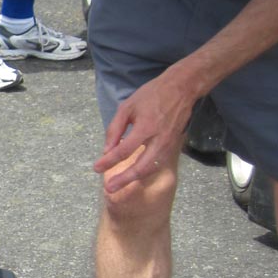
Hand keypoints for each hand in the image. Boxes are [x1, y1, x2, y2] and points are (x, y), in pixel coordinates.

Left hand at [93, 69, 201, 193]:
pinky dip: (145, 171)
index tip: (96, 168)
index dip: (108, 161)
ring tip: (119, 185)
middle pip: (140, 167)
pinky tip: (134, 174)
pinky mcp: (173, 145)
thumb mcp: (127, 107)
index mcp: (145, 127)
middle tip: (109, 188)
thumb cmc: (151, 95)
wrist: (181, 89)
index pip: (124, 150)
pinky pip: (158, 162)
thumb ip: (115, 129)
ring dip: (135, 179)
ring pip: (151, 168)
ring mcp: (168, 143)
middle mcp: (158, 139)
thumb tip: (107, 150)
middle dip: (124, 180)